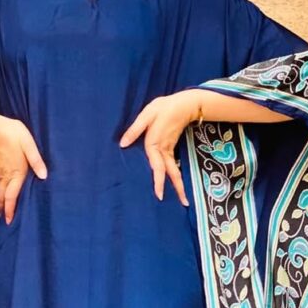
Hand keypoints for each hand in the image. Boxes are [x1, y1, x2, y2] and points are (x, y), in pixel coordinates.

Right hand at [0, 113, 47, 224]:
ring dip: (1, 203)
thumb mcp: (28, 145)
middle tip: (5, 221)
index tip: (8, 220)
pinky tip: (3, 195)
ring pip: (0, 191)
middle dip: (4, 210)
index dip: (11, 209)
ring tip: (3, 212)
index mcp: (17, 172)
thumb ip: (36, 160)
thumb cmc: (13, 134)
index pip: (12, 195)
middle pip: (4, 197)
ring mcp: (1, 171)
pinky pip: (0, 184)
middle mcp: (8, 175)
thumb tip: (44, 176)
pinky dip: (1, 193)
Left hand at [118, 91, 198, 205]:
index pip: (157, 167)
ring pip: (174, 171)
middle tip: (184, 203)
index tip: (159, 195)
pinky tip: (175, 184)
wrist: (183, 104)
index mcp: (156, 144)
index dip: (158, 181)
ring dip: (179, 185)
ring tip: (183, 199)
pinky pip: (173, 165)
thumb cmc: (164, 108)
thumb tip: (122, 144)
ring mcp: (169, 150)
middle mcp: (164, 150)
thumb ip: (135, 129)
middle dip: (177, 188)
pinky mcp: (171, 147)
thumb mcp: (147, 115)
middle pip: (171, 173)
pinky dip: (175, 176)